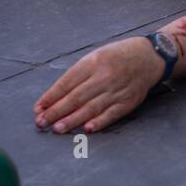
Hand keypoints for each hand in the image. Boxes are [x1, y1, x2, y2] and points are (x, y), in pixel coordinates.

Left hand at [33, 37, 163, 133]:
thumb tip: (55, 96)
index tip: (38, 108)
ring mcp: (116, 90)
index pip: (67, 82)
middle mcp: (104, 76)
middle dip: (56, 111)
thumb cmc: (116, 56)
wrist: (148, 56)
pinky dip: (99, 122)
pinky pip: (111, 114)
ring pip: (91, 107)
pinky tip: (87, 129)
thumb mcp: (95, 56)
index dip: (51, 97)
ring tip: (58, 128)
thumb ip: (77, 74)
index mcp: (93, 62)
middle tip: (41, 122)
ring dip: (73, 119)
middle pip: (76, 97)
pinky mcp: (128, 101)